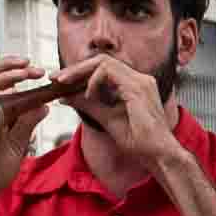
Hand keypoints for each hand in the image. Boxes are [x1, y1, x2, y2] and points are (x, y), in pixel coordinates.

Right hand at [0, 56, 56, 206]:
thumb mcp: (17, 145)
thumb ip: (27, 125)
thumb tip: (44, 106)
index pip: (1, 83)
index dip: (19, 73)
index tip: (42, 73)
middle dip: (12, 67)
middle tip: (36, 69)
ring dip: (6, 75)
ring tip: (26, 73)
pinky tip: (14, 93)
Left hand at [71, 53, 179, 170]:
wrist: (159, 155)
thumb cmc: (140, 143)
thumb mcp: (106, 119)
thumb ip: (88, 105)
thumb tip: (65, 97)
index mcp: (135, 85)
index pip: (103, 68)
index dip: (79, 72)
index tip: (60, 82)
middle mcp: (140, 79)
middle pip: (101, 60)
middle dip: (75, 68)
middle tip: (56, 78)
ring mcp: (140, 81)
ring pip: (103, 61)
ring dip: (80, 71)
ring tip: (65, 83)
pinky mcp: (137, 87)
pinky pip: (108, 71)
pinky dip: (93, 80)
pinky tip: (88, 95)